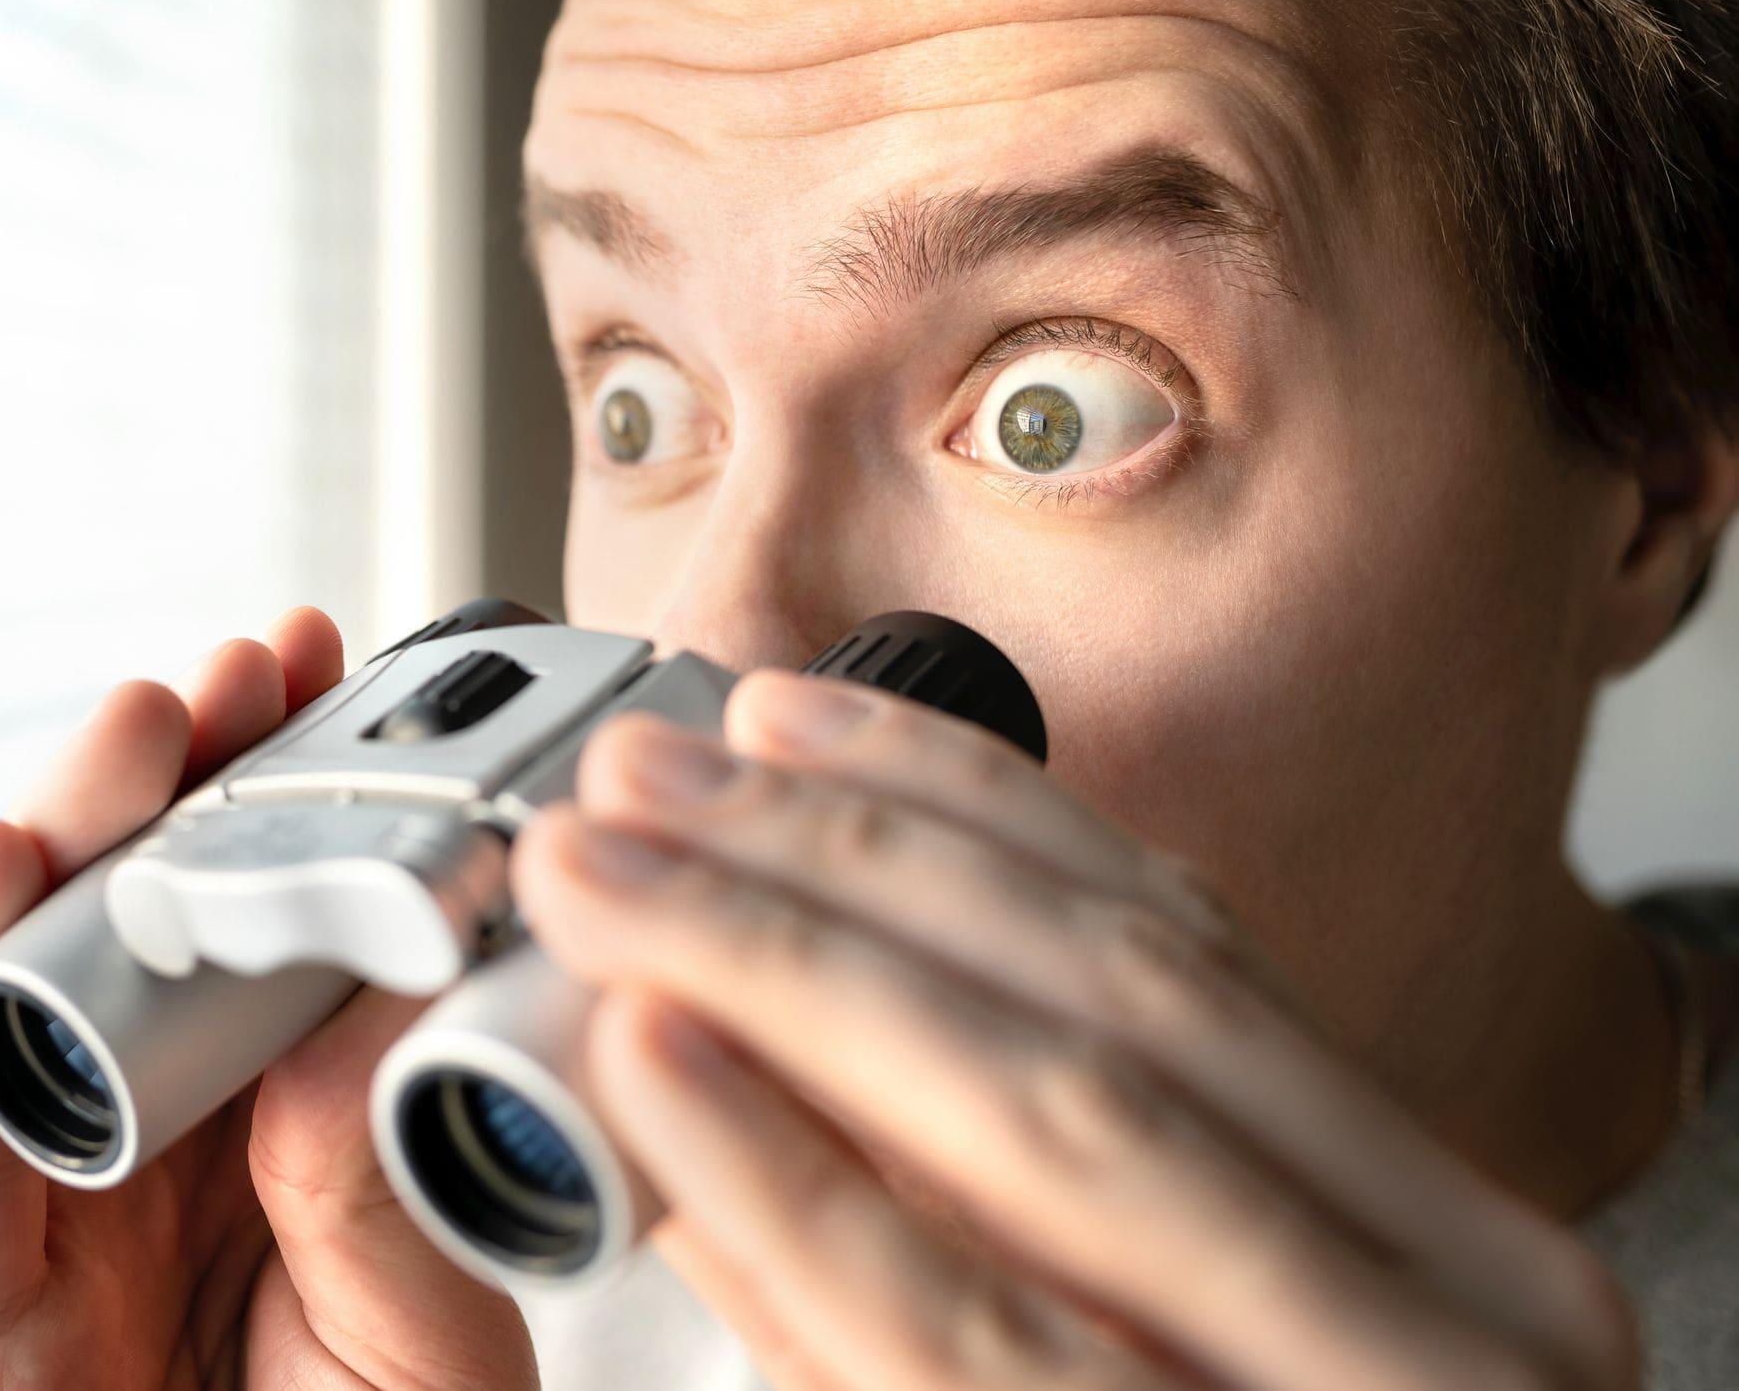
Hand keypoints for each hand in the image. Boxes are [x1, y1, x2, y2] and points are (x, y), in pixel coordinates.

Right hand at [0, 607, 535, 1389]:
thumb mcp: (429, 1337)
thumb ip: (386, 1193)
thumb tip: (358, 1016)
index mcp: (281, 1136)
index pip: (272, 935)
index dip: (295, 798)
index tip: (339, 677)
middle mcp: (167, 1151)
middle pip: (149, 931)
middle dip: (190, 782)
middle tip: (252, 668)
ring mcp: (64, 1215)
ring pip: (38, 991)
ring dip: (79, 837)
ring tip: (145, 720)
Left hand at [512, 670, 1637, 1390]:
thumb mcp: (1167, 1330)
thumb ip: (1016, 1199)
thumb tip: (771, 1020)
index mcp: (1430, 1234)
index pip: (1178, 949)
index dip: (961, 808)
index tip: (778, 719)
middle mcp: (1438, 1302)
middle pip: (1100, 1001)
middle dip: (843, 863)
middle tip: (636, 778)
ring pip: (1049, 1120)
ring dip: (791, 966)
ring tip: (608, 879)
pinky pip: (964, 1343)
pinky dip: (800, 1185)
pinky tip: (656, 1074)